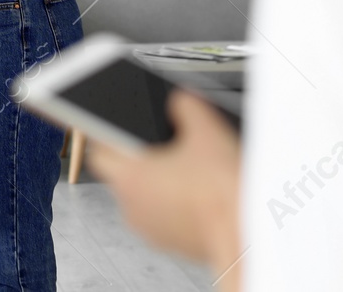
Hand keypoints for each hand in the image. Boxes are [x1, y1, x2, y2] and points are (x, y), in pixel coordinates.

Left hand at [86, 91, 243, 286]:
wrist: (246, 237)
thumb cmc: (224, 193)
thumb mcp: (207, 131)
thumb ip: (185, 105)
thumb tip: (179, 100)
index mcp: (130, 175)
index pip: (96, 149)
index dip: (102, 133)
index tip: (105, 125)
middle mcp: (130, 205)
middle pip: (119, 170)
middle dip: (135, 155)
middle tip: (160, 143)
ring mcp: (146, 227)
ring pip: (138, 194)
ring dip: (152, 181)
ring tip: (183, 169)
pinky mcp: (164, 242)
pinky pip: (156, 214)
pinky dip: (167, 203)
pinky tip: (192, 192)